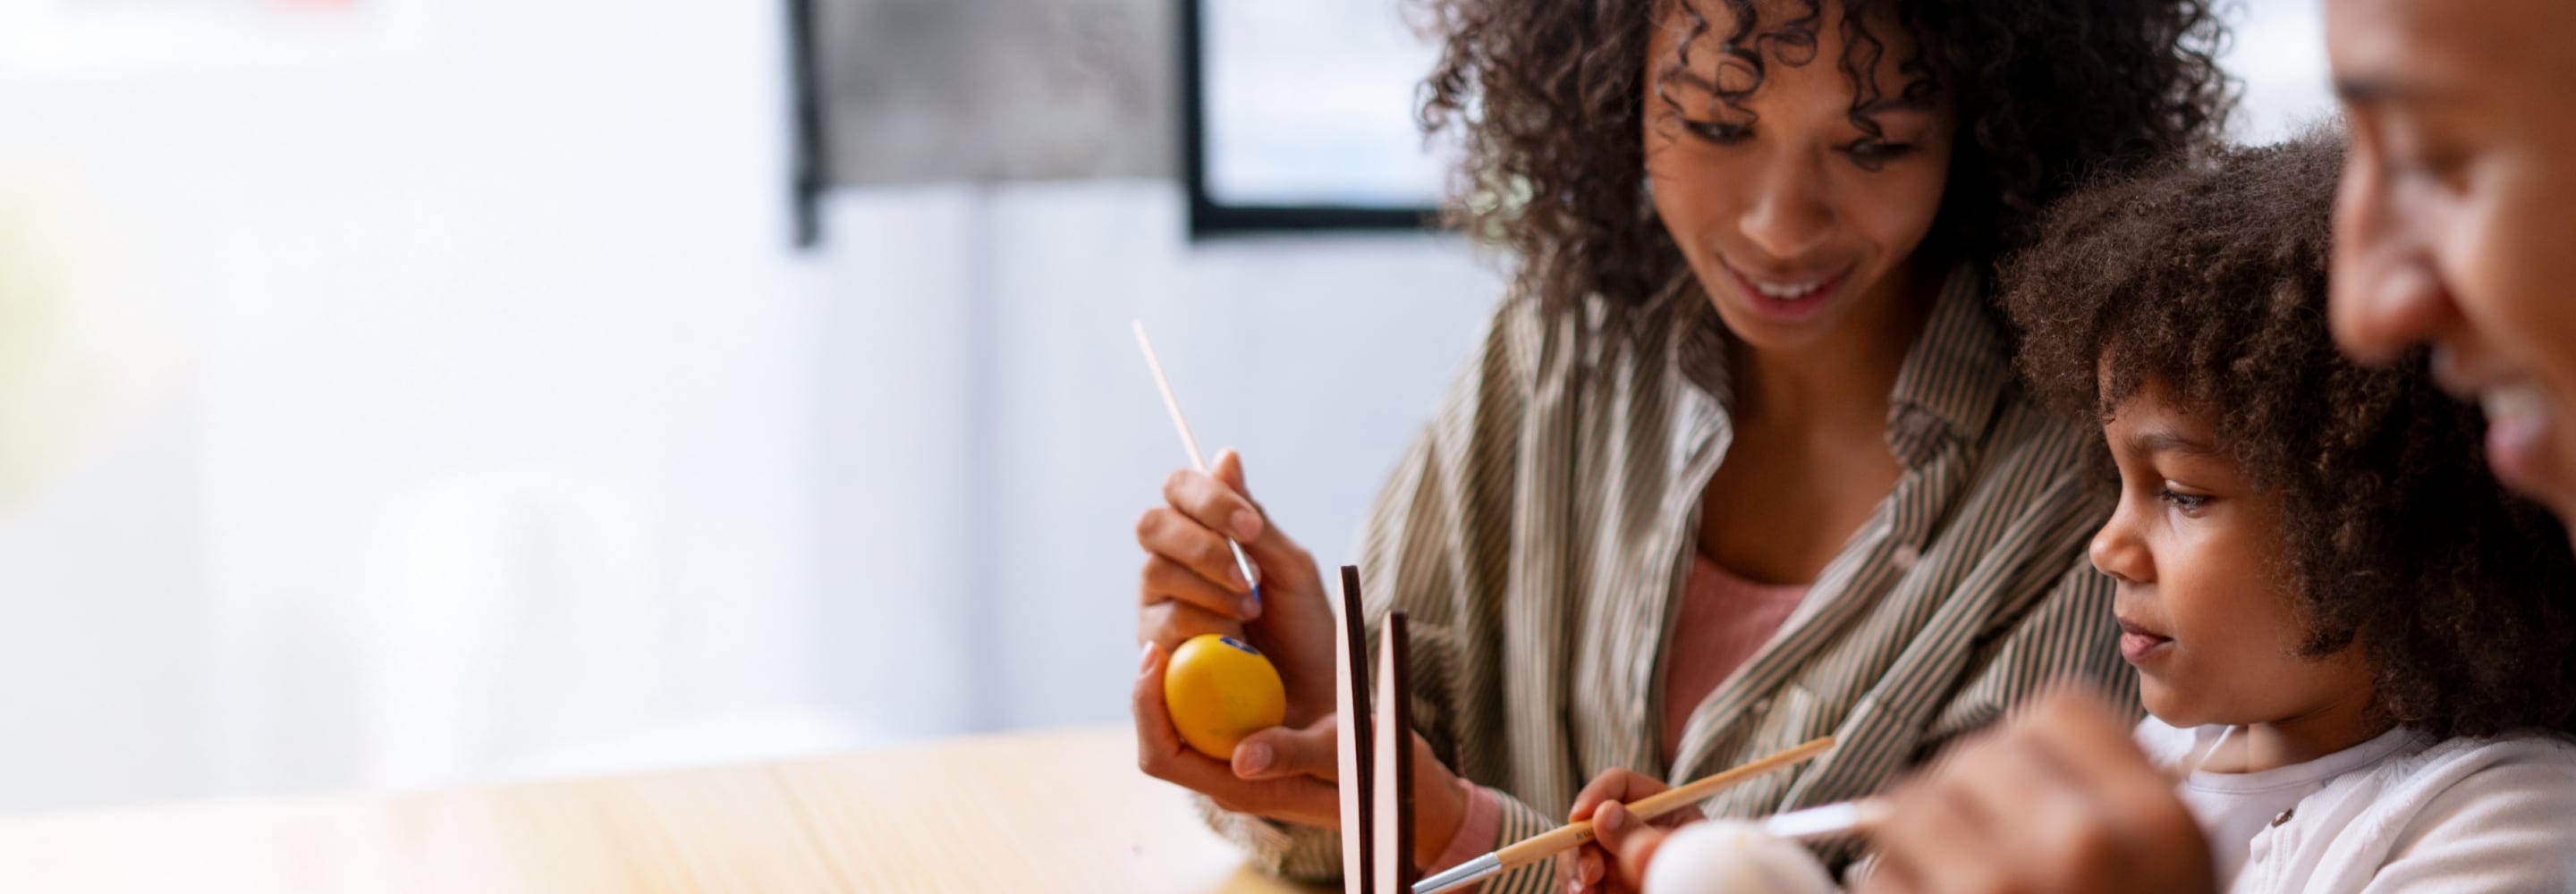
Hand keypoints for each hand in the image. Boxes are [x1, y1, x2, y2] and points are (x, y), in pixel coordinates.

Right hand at [1133, 448, 1335, 725]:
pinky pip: (1161, 625)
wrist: (1313, 699)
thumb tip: (1226, 455)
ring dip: (1210, 590)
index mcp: (1202, 532)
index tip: (1251, 526)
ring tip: (1252, 615)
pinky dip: (1202, 627)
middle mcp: (1171, 563)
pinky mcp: (1155, 651)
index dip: (1208, 499)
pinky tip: (1235, 639)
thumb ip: (1254, 519)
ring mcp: (1157, 605)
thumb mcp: (1291, 568)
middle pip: (1152, 525)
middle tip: (1250, 577)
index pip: (1179, 489)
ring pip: (1155, 572)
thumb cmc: (1306, 630)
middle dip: (1202, 546)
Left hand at [1133, 639, 1470, 859]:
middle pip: (1158, 734)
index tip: (1154, 653)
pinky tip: (1223, 635)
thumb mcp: (1345, 756)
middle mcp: (1224, 776)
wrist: (1401, 784)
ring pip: (1178, 717)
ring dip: (1175, 675)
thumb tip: (1242, 757)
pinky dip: (1204, 673)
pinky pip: (1206, 706)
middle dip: (1150, 685)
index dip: (1145, 707)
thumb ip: (1295, 757)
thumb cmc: (1378, 773)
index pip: (1161, 757)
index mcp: (1236, 789)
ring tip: (1189, 628)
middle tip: (1162, 634)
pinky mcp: (1245, 738)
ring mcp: (1231, 759)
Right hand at [1567, 769, 1697, 893]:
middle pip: (1590, 821)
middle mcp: (1634, 831)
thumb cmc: (1707, 884)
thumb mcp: (1679, 858)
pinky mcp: (1608, 886)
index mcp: (1661, 810)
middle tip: (1590, 876)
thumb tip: (1604, 814)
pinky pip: (1581, 882)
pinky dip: (1577, 889)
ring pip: (1579, 854)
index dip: (1597, 793)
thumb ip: (1644, 837)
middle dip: (1581, 844)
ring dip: (1574, 872)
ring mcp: (1618, 860)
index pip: (1620, 785)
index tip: (1580, 815)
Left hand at [1860, 689, 2214, 893]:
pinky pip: (1876, 873)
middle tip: (1988, 848)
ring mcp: (2000, 880)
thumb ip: (2119, 800)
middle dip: (1970, 798)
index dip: (2030, 748)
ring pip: (1910, 800)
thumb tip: (2029, 754)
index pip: (2057, 709)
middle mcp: (2082, 841)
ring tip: (1956, 880)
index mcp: (2155, 822)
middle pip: (1976, 752)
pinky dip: (1895, 886)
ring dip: (1919, 839)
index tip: (2027, 787)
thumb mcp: (2175, 869)